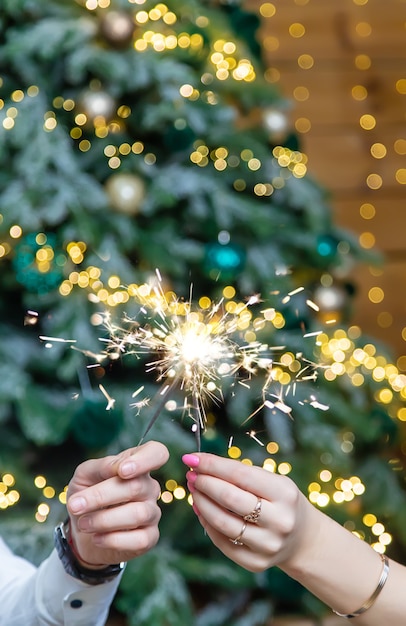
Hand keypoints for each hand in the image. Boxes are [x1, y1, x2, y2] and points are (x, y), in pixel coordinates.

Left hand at [66, 440, 168, 567]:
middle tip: (75, 505)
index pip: (157, 453)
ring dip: (104, 520)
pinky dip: (112, 540)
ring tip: (83, 523)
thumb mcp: (85, 475)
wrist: (82, 530)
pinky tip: (97, 538)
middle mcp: (149, 487)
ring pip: (138, 513)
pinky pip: (139, 539)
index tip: (122, 471)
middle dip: (101, 496)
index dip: (145, 460)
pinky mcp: (150, 537)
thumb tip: (118, 467)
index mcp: (137, 464)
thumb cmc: (87, 494)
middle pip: (136, 486)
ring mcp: (152, 512)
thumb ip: (102, 466)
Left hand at [182, 452, 315, 573]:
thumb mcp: (273, 481)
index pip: (240, 474)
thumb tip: (202, 466)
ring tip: (194, 490)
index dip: (212, 464)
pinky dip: (207, 524)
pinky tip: (202, 510)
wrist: (303, 539)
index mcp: (284, 493)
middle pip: (229, 498)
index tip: (192, 457)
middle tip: (192, 475)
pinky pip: (222, 542)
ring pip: (222, 523)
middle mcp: (279, 520)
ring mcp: (268, 544)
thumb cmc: (281, 501)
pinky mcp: (256, 563)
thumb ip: (241, 473)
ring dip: (201, 503)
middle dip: (204, 483)